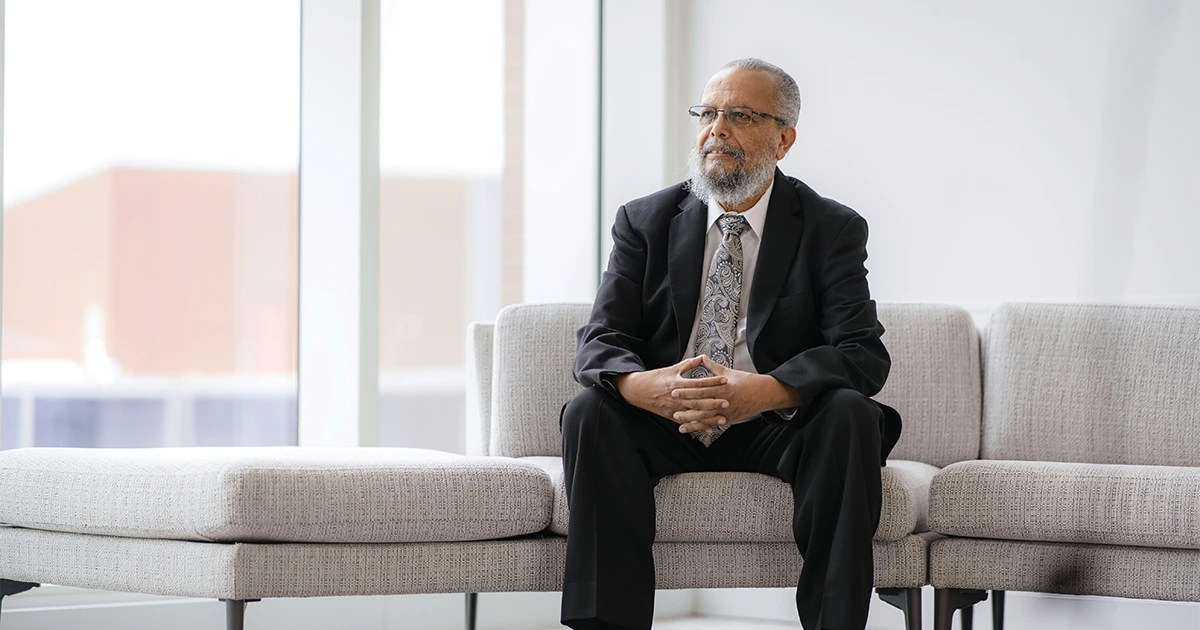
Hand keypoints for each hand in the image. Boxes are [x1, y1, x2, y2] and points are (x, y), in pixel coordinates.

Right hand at [614, 356, 728, 422]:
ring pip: (694, 414)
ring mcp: (674, 408)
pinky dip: (698, 426)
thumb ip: (688, 364)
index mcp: (677, 383)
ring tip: (722, 418)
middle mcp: (676, 397)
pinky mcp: (671, 416)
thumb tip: (702, 357)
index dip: (712, 381)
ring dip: (709, 417)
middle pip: (698, 400)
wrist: (638, 390)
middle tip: (727, 402)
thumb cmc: (655, 379)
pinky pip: (687, 422)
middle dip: (713, 402)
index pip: (698, 382)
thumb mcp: (671, 369)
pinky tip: (708, 428)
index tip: (725, 380)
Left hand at [669, 356, 799, 433]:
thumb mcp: (730, 372)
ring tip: (677, 419)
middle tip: (671, 404)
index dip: (686, 390)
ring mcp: (726, 411)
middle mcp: (723, 400)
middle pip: (701, 403)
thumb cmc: (747, 382)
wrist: (764, 394)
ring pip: (705, 416)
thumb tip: (702, 357)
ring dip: (690, 418)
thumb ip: (714, 367)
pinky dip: (701, 426)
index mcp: (722, 387)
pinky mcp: (728, 419)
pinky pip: (712, 424)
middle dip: (685, 404)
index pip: (701, 388)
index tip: (675, 390)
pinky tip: (692, 428)